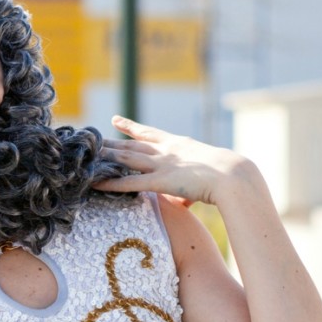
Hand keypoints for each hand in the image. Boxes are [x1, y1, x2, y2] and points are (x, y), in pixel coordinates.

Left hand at [94, 115, 251, 206]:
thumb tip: (184, 201)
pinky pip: (129, 183)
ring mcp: (162, 165)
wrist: (233, 175)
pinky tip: (96, 183)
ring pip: (126, 159)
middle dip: (110, 142)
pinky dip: (111, 183)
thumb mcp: (205, 175)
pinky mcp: (160, 181)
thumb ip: (188, 187)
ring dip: (106, 158)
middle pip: (131, 145)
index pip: (149, 133)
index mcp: (179, 145)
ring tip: (87, 156)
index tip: (115, 120)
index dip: (130, 127)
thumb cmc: (228, 176)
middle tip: (91, 139)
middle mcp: (166, 151)